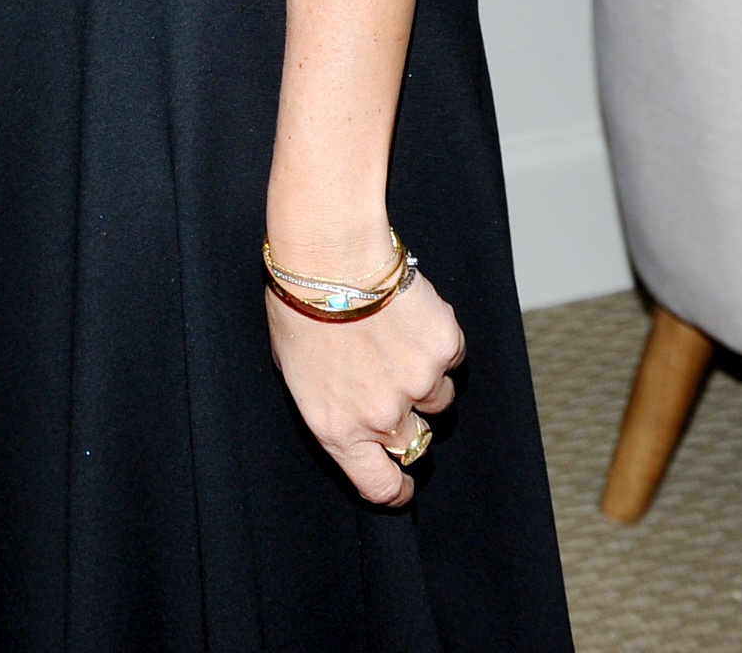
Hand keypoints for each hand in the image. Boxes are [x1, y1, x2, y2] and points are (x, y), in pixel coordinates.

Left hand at [266, 264, 463, 506]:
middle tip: (390, 379)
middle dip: (406, 418)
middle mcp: (381, 416)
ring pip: (438, 396)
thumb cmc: (300, 301)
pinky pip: (449, 356)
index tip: (402, 482)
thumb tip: (343, 408)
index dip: (396, 488)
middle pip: (415, 442)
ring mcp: (417, 384)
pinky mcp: (442, 348)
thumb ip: (325, 401)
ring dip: (422, 375)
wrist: (329, 252)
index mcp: (339, 428)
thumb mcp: (291, 367)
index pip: (379, 486)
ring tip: (392, 334)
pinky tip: (407, 312)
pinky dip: (435, 340)